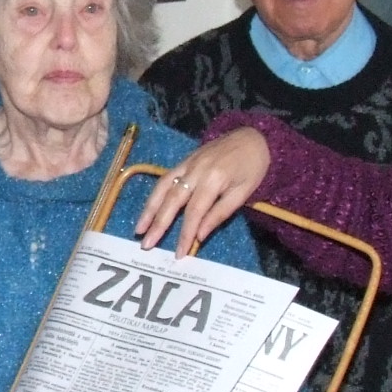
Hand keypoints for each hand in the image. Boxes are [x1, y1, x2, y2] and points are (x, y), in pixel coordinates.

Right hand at [134, 128, 271, 256]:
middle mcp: (195, 171)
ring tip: (138, 229)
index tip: (179, 253)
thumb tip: (199, 235)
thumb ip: (220, 213)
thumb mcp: (243, 193)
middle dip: (158, 224)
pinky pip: (165, 178)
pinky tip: (147, 209)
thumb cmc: (253, 169)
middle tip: (146, 245)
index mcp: (213, 180)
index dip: (185, 234)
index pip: (194, 212)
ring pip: (162, 188)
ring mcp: (187, 164)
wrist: (253, 137)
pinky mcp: (184, 161)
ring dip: (148, 210)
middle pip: (172, 201)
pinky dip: (154, 195)